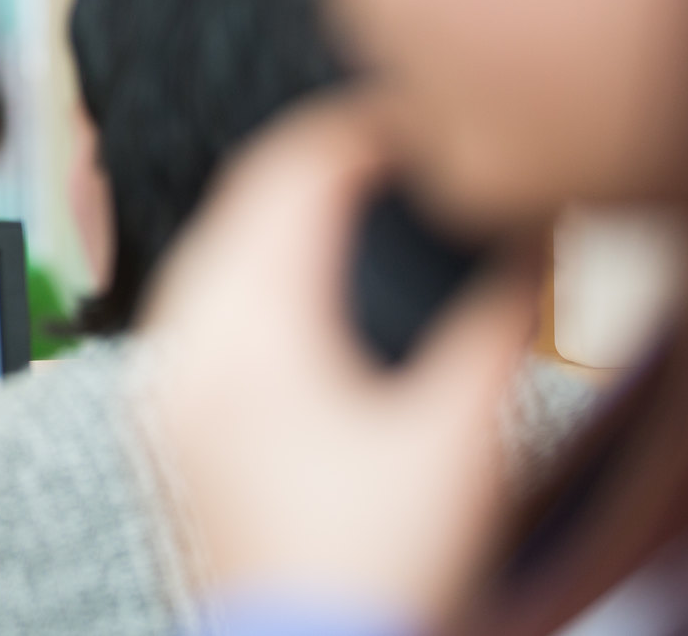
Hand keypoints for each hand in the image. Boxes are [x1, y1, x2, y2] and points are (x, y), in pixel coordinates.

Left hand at [138, 96, 539, 624]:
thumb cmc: (376, 565)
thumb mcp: (459, 436)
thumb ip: (494, 322)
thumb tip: (524, 245)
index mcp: (250, 330)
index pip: (289, 177)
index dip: (355, 132)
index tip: (410, 121)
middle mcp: (186, 344)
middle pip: (240, 202)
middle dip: (314, 165)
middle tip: (386, 152)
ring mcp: (164, 386)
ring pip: (207, 251)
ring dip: (273, 215)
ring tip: (346, 206)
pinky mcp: (163, 425)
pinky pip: (191, 306)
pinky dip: (242, 271)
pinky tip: (287, 289)